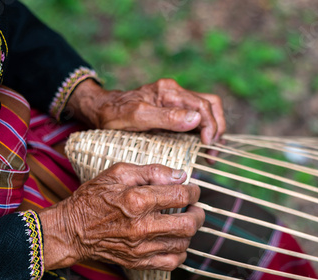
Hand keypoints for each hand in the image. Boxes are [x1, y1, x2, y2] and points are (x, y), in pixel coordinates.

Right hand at [39, 163, 203, 270]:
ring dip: (190, 231)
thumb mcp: (118, 173)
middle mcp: (141, 227)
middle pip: (189, 224)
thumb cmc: (93, 198)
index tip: (192, 189)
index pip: (180, 196)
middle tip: (194, 207)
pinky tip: (175, 240)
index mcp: (137, 201)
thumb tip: (180, 175)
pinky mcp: (138, 262)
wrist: (71, 231)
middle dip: (198, 213)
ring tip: (183, 221)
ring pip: (183, 243)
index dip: (193, 191)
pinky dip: (180, 251)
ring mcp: (140, 248)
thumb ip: (152, 171)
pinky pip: (172, 262)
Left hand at [66, 78, 225, 144]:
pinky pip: (196, 117)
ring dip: (213, 129)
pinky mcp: (173, 111)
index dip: (211, 125)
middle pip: (210, 105)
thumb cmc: (115, 114)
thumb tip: (196, 119)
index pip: (203, 105)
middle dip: (217, 128)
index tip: (207, 145)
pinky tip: (201, 146)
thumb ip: (167, 117)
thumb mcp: (137, 117)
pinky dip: (204, 130)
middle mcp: (175, 93)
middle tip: (212, 151)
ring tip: (209, 151)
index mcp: (169, 91)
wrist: (100, 111)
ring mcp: (175, 101)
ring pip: (207, 110)